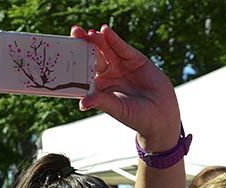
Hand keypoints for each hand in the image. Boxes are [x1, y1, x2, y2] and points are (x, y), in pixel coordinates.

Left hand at [71, 25, 180, 148]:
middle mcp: (108, 75)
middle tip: (74, 32)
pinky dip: (114, 40)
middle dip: (84, 44)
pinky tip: (105, 32)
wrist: (161, 115)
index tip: (65, 53)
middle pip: (93, 57)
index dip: (75, 62)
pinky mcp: (135, 60)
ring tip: (89, 32)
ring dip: (98, 40)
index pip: (84, 72)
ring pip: (106, 50)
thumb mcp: (117, 109)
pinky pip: (122, 48)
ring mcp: (121, 66)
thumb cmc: (136, 117)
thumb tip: (82, 104)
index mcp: (98, 88)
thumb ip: (101, 102)